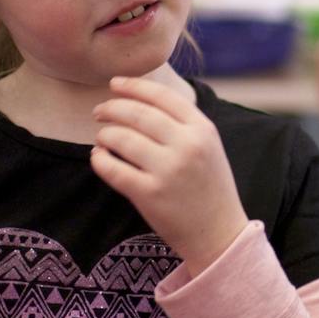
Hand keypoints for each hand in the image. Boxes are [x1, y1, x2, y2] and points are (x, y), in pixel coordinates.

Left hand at [91, 76, 248, 274]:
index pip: (161, 96)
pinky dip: (99, 159)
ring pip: (121, 138)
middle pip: (137, 113)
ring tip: (102, 138)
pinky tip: (99, 157)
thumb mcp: (208, 146)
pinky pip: (112, 169)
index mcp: (203, 129)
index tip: (114, 84)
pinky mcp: (150, 194)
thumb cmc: (209, 187)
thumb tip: (141, 97)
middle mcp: (187, 146)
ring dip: (105, 134)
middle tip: (99, 111)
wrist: (219, 233)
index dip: (133, 86)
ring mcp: (168, 170)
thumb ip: (183, 122)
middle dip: (111, 108)